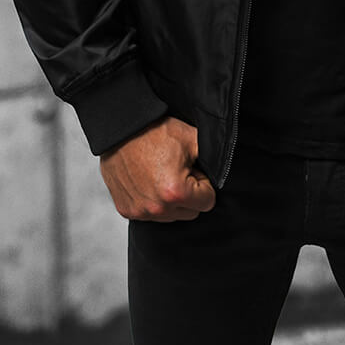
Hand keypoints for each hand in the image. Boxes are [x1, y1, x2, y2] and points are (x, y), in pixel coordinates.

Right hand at [99, 114, 215, 221]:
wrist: (121, 129)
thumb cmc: (155, 131)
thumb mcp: (191, 138)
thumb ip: (211, 157)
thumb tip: (223, 169)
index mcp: (176, 192)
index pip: (208, 202)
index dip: (204, 183)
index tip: (194, 170)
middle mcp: (157, 208)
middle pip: (190, 212)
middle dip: (189, 195)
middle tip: (178, 171)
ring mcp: (140, 211)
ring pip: (171, 215)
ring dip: (171, 200)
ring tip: (162, 174)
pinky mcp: (127, 210)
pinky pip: (150, 213)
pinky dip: (153, 201)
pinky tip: (148, 180)